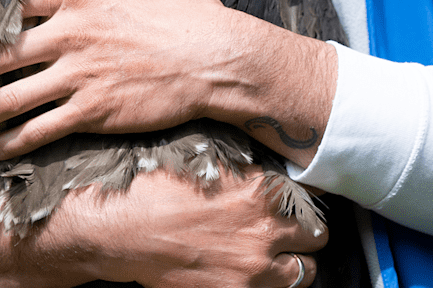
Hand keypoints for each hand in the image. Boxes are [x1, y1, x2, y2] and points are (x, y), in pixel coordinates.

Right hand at [0, 166, 327, 287]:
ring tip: (269, 255)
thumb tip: (262, 157)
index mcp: (260, 192)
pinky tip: (246, 272)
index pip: (310, 197)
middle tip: (284, 230)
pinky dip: (265, 284)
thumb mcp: (200, 158)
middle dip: (301, 233)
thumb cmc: (151, 188)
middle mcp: (265, 231)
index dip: (300, 199)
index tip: (293, 202)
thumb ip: (240, 163)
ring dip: (290, 262)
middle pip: (315, 236)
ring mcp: (253, 269)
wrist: (117, 229)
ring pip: (303, 271)